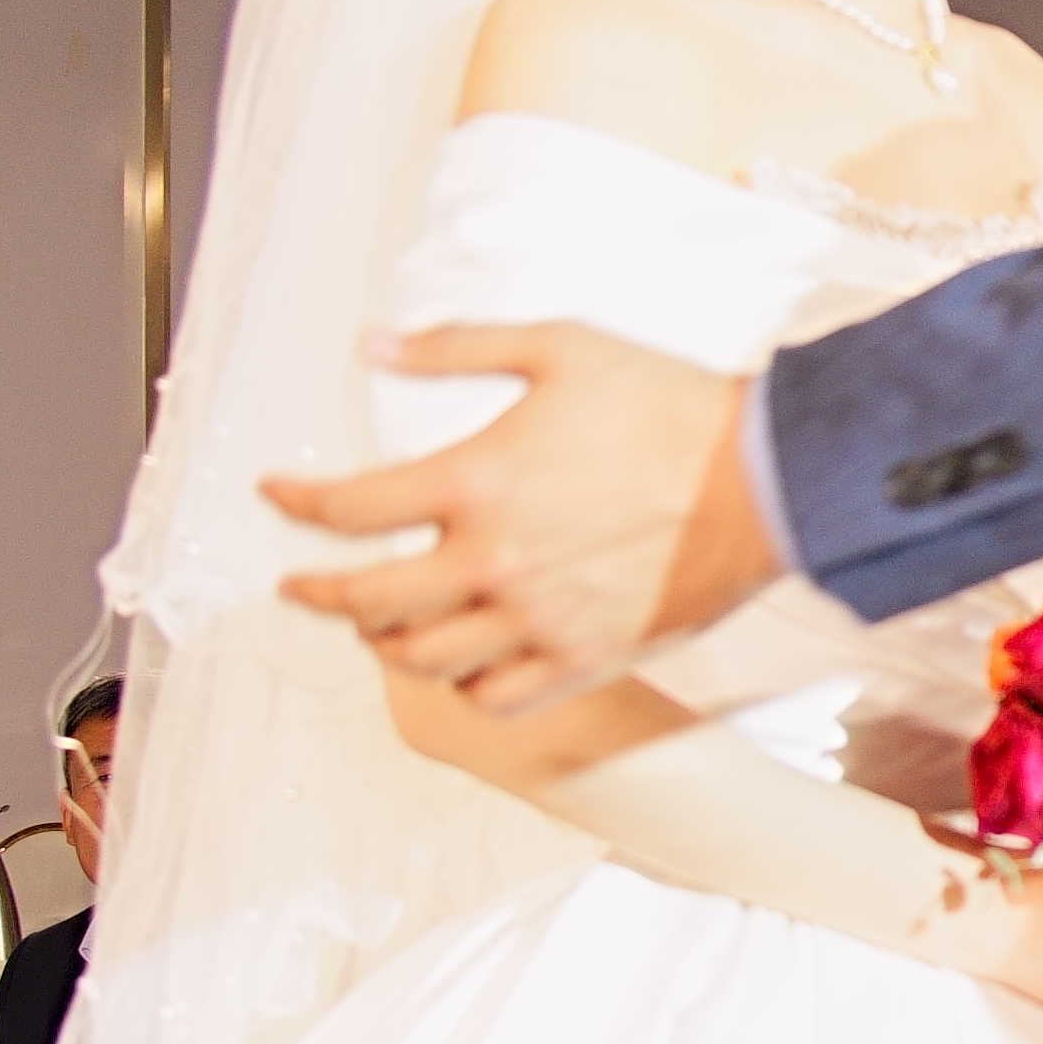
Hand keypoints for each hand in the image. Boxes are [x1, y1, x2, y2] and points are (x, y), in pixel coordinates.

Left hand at [268, 324, 768, 712]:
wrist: (765, 479)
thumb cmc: (669, 406)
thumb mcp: (559, 346)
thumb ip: (456, 346)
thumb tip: (374, 345)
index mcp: (477, 481)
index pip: (349, 510)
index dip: (296, 503)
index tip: (278, 496)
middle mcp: (493, 562)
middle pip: (364, 603)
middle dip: (315, 593)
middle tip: (300, 585)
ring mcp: (536, 620)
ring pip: (420, 661)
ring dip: (381, 643)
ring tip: (377, 625)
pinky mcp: (582, 658)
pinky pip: (494, 698)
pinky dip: (460, 686)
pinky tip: (457, 660)